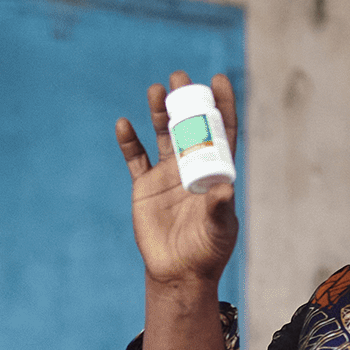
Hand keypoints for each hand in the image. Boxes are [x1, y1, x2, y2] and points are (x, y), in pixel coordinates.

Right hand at [117, 70, 238, 287]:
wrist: (178, 272)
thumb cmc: (207, 252)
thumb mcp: (219, 230)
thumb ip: (220, 208)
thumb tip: (225, 188)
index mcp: (215, 172)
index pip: (222, 133)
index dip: (222, 106)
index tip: (219, 80)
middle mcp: (192, 167)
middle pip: (190, 126)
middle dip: (186, 101)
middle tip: (181, 77)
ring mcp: (167, 175)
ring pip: (163, 135)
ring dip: (159, 111)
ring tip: (157, 90)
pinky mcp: (145, 186)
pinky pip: (135, 158)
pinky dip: (129, 142)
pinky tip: (124, 124)